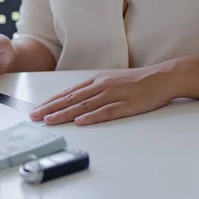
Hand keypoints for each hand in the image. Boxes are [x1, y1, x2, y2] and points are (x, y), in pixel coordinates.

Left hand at [29, 65, 176, 125]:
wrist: (163, 77)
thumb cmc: (137, 81)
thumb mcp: (111, 82)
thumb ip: (94, 91)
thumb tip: (75, 101)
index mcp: (96, 81)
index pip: (68, 92)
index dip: (51, 101)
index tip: (37, 108)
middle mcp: (101, 86)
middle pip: (71, 99)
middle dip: (51, 108)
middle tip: (35, 116)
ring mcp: (114, 95)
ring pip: (84, 106)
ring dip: (65, 114)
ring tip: (50, 120)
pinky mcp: (127, 105)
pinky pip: (107, 112)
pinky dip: (92, 117)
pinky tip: (81, 121)